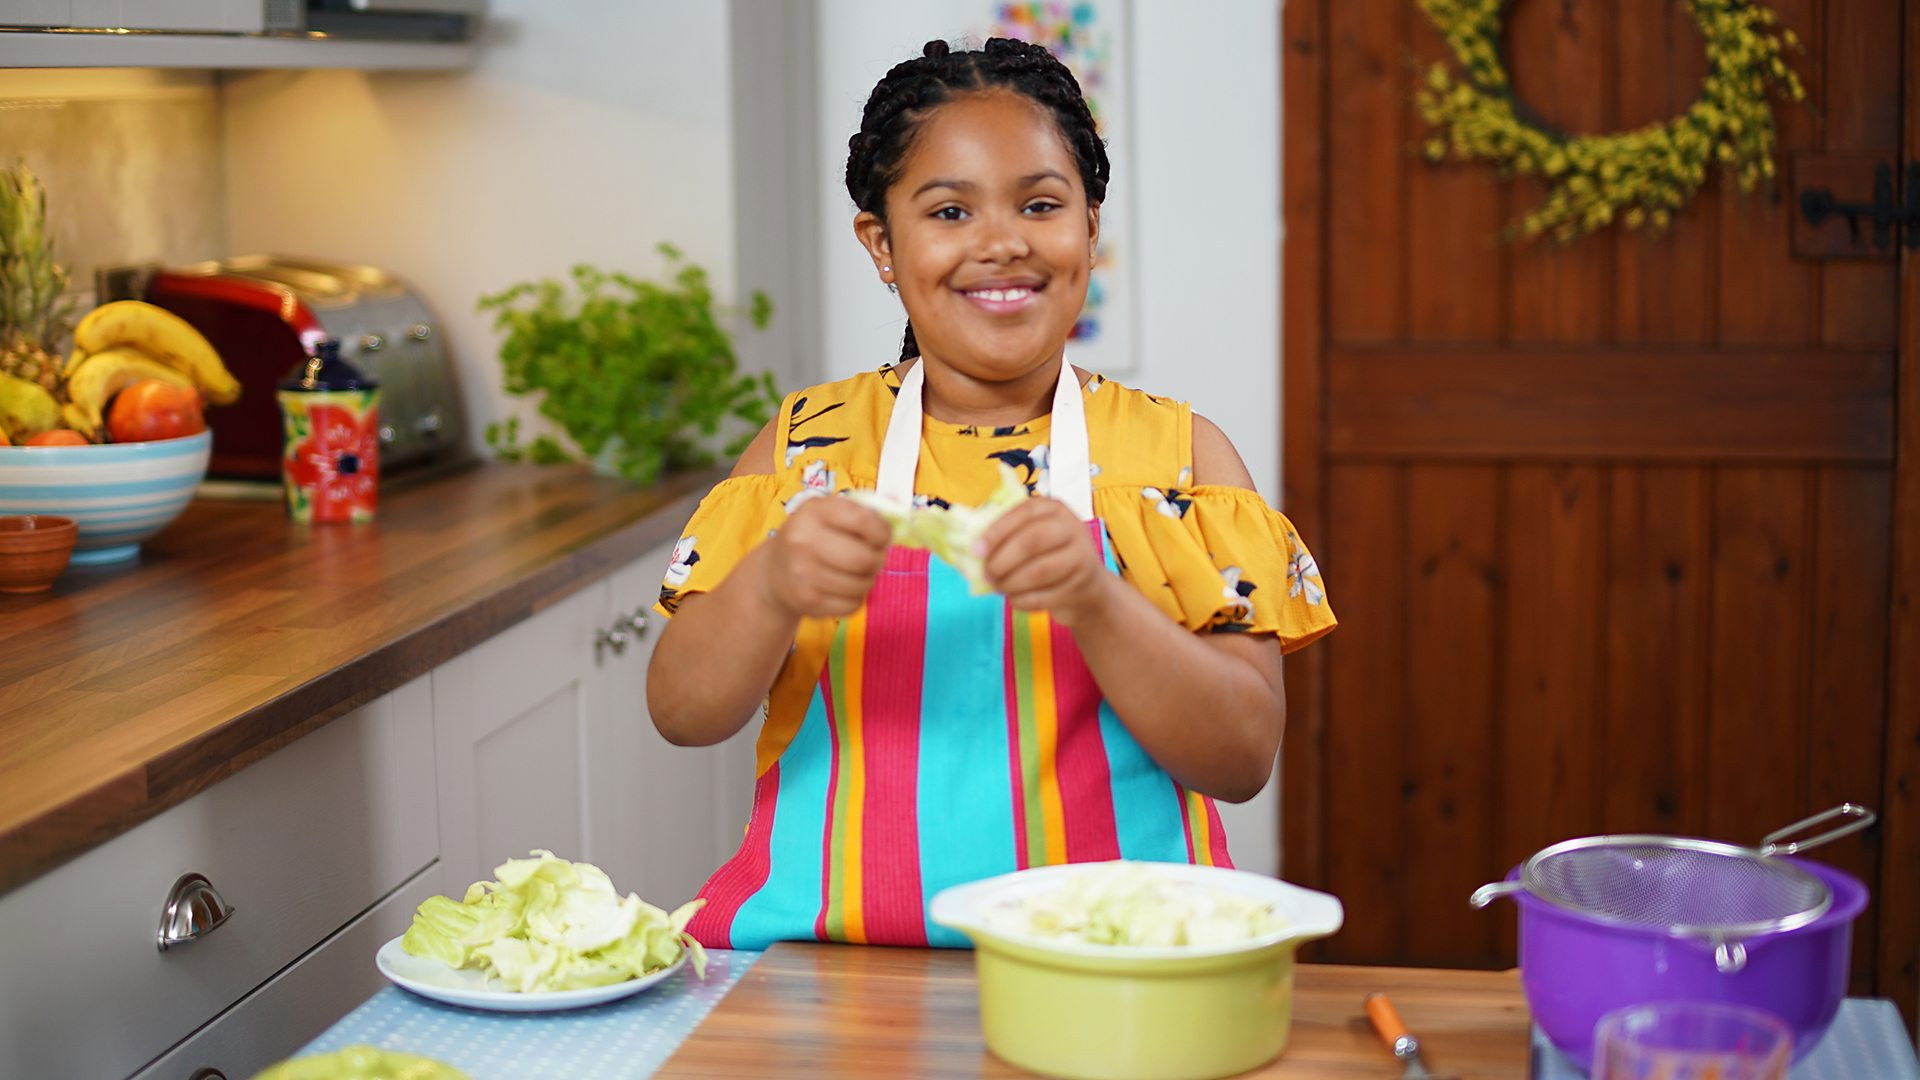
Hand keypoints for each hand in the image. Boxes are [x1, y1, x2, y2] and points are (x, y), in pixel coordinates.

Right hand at [761, 496, 890, 618]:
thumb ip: (865, 510)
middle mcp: (803, 541)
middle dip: (877, 560)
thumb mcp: (830, 513)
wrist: (774, 571)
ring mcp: (803, 574)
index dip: (882, 532)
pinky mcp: (807, 601)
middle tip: (873, 559)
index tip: (882, 537)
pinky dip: (855, 598)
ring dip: (867, 580)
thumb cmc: (813, 537)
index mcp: (813, 511)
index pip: (862, 520)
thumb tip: (902, 511)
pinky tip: (843, 588)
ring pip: (861, 584)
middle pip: (864, 558)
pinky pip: (852, 605)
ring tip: (856, 573)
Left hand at [981, 497, 1113, 625]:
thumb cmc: (1048, 556)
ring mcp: (1081, 556)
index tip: (977, 549)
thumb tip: (972, 548)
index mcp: (1054, 509)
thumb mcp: (1033, 536)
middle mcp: (1071, 527)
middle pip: (1032, 541)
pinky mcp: (1082, 584)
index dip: (997, 531)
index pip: (1024, 513)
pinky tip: (1014, 599)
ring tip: (999, 587)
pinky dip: (1022, 600)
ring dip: (1011, 583)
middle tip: (987, 573)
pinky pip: (1045, 595)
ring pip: (1038, 571)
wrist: (1086, 585)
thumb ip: (1007, 536)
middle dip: (1002, 560)